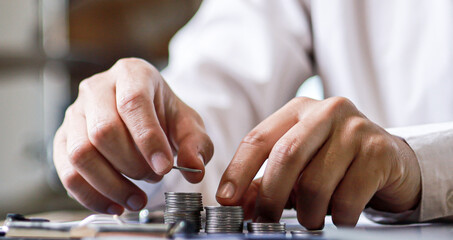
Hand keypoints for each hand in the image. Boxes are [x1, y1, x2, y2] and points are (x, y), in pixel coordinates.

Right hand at [53, 58, 212, 214]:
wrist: (143, 114)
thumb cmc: (164, 115)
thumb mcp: (188, 124)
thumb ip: (196, 144)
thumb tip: (194, 168)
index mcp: (132, 74)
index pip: (133, 103)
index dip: (148, 139)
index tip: (164, 167)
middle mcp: (97, 88)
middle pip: (103, 130)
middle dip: (132, 164)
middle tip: (154, 177)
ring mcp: (75, 113)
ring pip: (81, 154)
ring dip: (111, 184)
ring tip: (137, 197)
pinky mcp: (63, 138)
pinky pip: (67, 172)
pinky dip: (91, 196)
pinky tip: (116, 205)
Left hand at [216, 97, 420, 228]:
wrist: (391, 160)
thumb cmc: (337, 162)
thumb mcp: (299, 166)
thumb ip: (265, 181)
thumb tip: (238, 203)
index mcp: (299, 110)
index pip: (258, 138)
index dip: (238, 171)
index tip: (226, 199)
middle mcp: (327, 112)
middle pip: (285, 156)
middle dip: (270, 196)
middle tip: (265, 220)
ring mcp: (355, 129)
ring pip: (315, 183)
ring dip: (307, 214)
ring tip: (311, 218)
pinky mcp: (379, 152)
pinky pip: (346, 199)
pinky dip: (337, 217)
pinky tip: (340, 215)